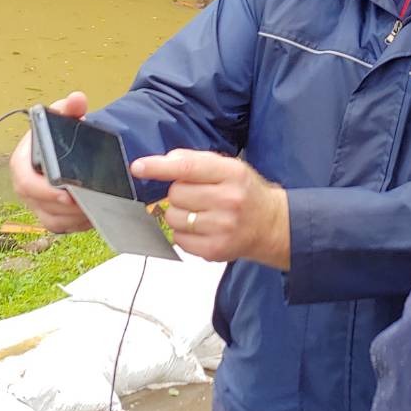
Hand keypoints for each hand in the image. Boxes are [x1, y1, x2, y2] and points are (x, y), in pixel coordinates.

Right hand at [9, 91, 93, 233]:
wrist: (67, 148)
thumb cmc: (62, 133)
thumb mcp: (67, 118)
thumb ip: (71, 108)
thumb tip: (77, 99)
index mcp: (22, 162)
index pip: (26, 181)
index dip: (45, 190)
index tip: (67, 194)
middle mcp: (24, 185)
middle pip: (40, 205)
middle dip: (65, 208)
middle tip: (89, 205)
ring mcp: (35, 202)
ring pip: (51, 219)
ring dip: (73, 218)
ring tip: (96, 211)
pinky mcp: (48, 214)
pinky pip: (60, 226)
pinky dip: (76, 224)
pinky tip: (94, 217)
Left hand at [131, 150, 290, 268]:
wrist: (271, 225)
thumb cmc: (246, 192)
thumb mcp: (229, 167)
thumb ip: (196, 160)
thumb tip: (165, 160)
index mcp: (231, 173)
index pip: (187, 168)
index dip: (159, 167)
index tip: (138, 167)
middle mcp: (228, 200)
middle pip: (176, 194)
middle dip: (179, 194)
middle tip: (198, 196)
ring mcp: (222, 227)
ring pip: (173, 218)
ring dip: (179, 215)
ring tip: (200, 214)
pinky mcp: (214, 250)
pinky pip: (178, 239)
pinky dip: (184, 234)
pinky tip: (202, 229)